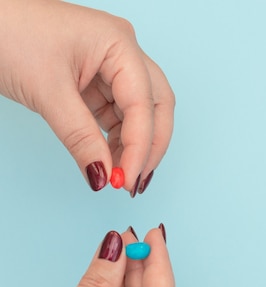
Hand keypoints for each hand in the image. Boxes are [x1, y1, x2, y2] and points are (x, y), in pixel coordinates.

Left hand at [0, 0, 174, 193]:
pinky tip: (110, 159)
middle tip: (135, 181)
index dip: (140, 146)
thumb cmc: (7, 32)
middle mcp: (123, 52)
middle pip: (156, 106)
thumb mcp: (47, 91)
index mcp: (119, 43)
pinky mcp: (96, 79)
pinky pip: (117, 114)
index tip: (127, 179)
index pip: (143, 104)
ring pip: (140, 113)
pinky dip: (116, 139)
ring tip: (119, 176)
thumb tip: (103, 175)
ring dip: (134, 146)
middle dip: (150, 146)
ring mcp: (111, 65)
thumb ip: (80, 137)